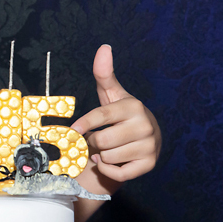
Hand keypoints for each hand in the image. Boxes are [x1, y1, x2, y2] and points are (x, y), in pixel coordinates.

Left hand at [70, 45, 160, 183]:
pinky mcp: (149, 164)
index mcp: (133, 106)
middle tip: (99, 137)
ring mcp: (149, 146)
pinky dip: (108, 170)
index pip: (101, 116)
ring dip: (101, 155)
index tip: (73, 130)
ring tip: (109, 147)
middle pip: (101, 140)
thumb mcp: (112, 95)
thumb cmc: (121, 115)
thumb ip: (104, 74)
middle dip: (93, 142)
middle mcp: (144, 125)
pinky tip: (113, 160)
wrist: (146, 139)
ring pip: (107, 157)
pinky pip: (117, 173)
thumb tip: (104, 47)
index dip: (84, 124)